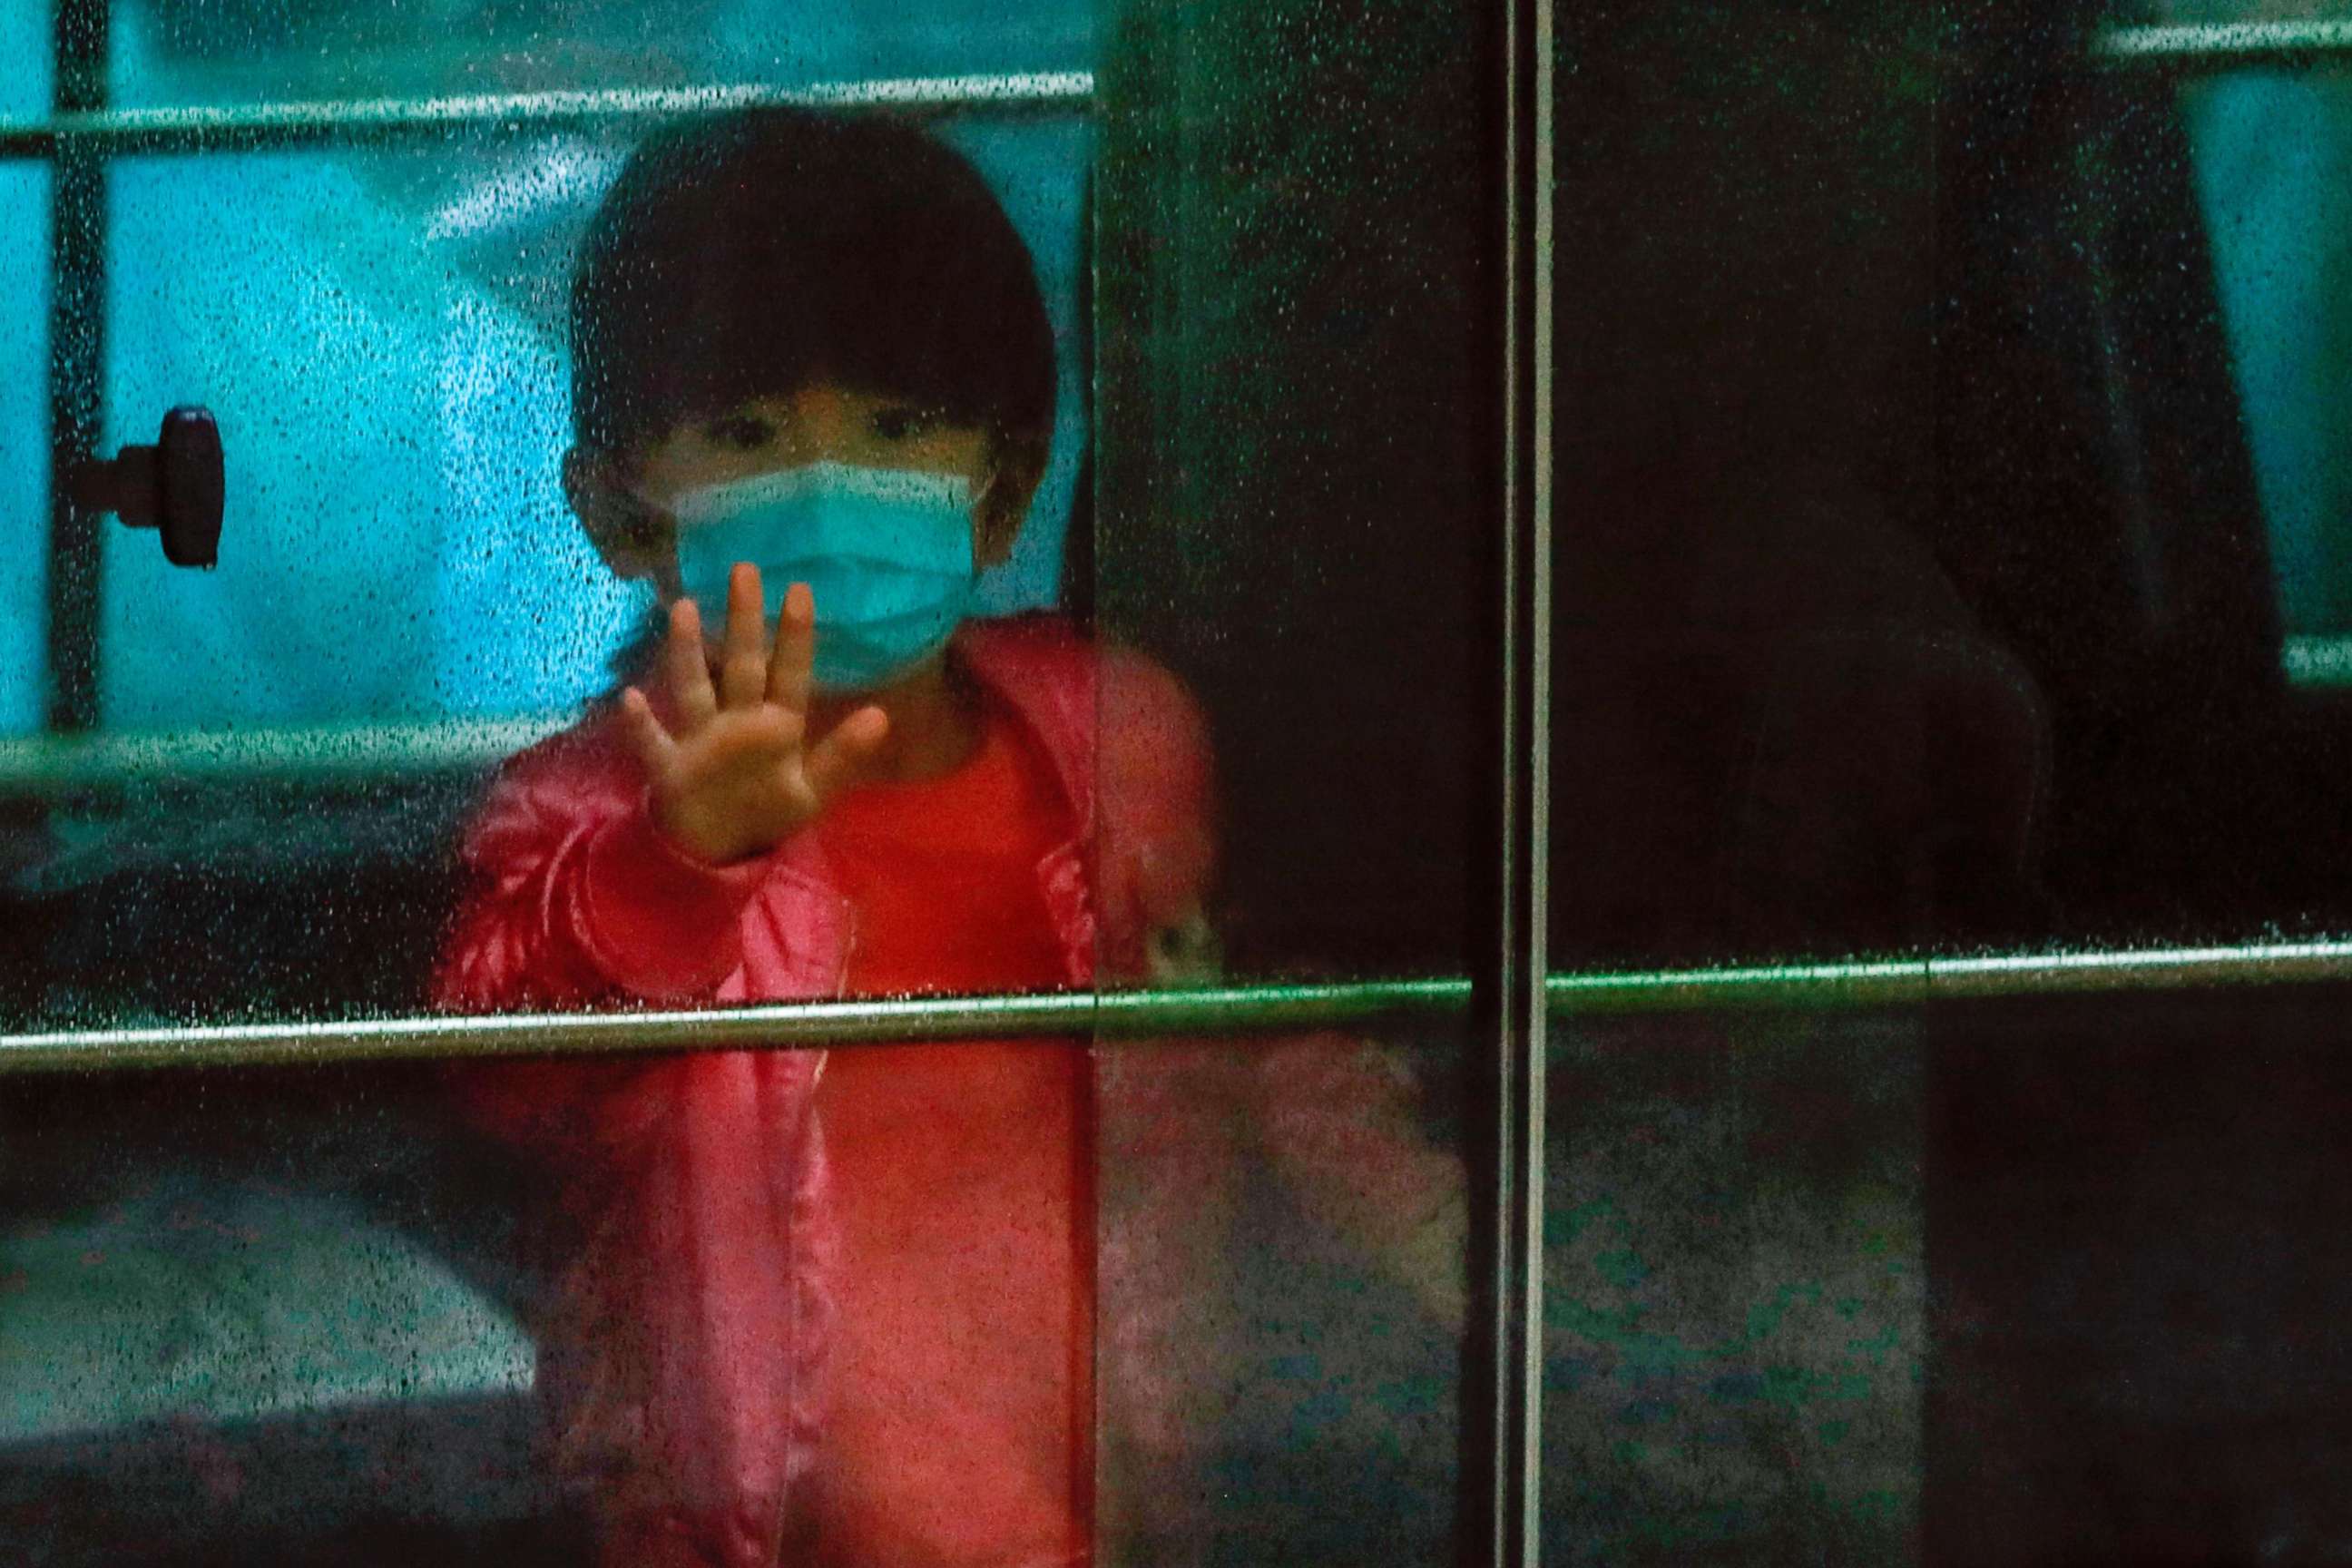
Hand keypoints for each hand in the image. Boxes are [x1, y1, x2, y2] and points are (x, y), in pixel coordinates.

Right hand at [620, 564, 889, 864]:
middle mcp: (736, 721)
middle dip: (744, 621)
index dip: (795, 636)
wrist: (717, 851)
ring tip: (685, 607)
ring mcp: (701, 740)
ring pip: (694, 688)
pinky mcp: (671, 769)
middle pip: (741, 664)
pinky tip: (631, 698)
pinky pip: (654, 744)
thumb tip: (882, 716)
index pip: (789, 674)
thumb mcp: (812, 790)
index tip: (801, 589)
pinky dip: (642, 726)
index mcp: (775, 725)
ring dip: (689, 652)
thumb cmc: (765, 811)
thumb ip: (843, 755)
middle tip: (745, 568)